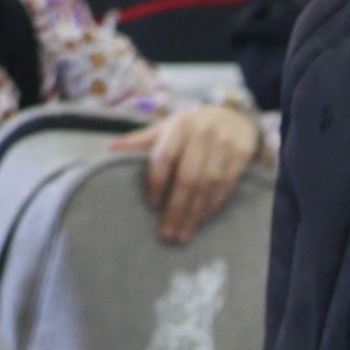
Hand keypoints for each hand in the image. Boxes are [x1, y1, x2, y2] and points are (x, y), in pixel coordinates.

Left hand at [119, 100, 260, 238]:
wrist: (233, 115)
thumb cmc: (191, 126)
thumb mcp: (166, 127)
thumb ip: (141, 140)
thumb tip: (110, 149)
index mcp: (179, 126)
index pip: (164, 156)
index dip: (157, 182)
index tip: (152, 204)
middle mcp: (202, 134)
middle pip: (188, 177)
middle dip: (177, 208)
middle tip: (167, 232)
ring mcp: (223, 145)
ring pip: (207, 185)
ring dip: (194, 213)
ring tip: (182, 233)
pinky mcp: (240, 155)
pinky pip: (225, 186)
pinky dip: (212, 206)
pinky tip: (200, 220)